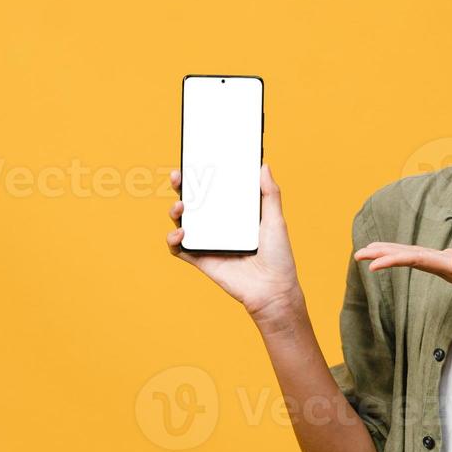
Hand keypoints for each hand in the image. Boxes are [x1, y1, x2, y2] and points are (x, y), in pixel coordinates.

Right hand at [166, 162, 303, 319]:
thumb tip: (264, 165)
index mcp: (234, 214)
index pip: (214, 190)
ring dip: (174, 211)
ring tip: (180, 206)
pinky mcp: (201, 259)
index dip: (203, 176)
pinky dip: (173, 240)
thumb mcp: (275, 220)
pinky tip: (181, 233)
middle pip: (194, 202)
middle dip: (182, 187)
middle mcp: (218, 226)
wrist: (273, 290)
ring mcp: (208, 242)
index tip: (196, 161)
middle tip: (178, 177)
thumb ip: (270, 194)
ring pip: (182, 222)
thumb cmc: (279, 257)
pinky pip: (179, 249)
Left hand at [353, 241, 451, 313]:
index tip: (371, 264)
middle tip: (358, 255)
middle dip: (383, 256)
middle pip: (409, 260)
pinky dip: (407, 252)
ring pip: (414, 258)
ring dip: (392, 254)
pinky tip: (399, 252)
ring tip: (369, 252)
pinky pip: (424, 257)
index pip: (416, 261)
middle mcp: (447, 268)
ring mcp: (449, 266)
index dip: (393, 260)